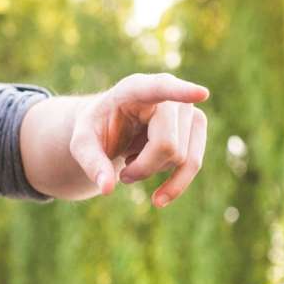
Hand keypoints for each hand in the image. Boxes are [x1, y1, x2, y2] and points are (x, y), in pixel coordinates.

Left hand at [69, 73, 210, 206]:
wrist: (114, 127)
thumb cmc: (98, 130)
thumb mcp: (82, 143)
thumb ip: (90, 162)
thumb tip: (106, 187)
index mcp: (134, 88)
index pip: (160, 88)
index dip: (180, 92)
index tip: (202, 93)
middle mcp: (167, 93)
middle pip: (167, 145)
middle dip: (143, 168)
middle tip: (123, 172)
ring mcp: (187, 108)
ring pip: (182, 158)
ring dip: (154, 173)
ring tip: (133, 166)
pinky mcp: (197, 126)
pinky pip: (194, 164)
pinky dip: (176, 185)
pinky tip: (158, 196)